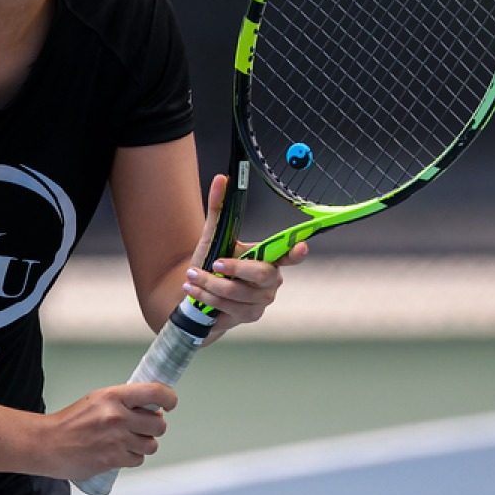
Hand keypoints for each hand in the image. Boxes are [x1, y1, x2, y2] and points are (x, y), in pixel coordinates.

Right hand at [39, 381, 176, 479]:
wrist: (47, 444)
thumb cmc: (70, 422)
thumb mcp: (97, 400)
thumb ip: (124, 402)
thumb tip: (153, 408)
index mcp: (113, 396)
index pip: (155, 392)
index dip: (169, 398)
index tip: (170, 403)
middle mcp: (117, 416)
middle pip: (159, 424)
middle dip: (153, 427)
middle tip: (142, 427)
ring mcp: (116, 439)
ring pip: (151, 445)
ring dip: (144, 444)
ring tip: (127, 441)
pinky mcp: (113, 459)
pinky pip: (138, 460)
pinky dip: (131, 458)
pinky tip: (118, 452)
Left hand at [182, 174, 308, 340]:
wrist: (195, 294)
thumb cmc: (211, 263)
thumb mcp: (213, 236)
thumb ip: (219, 209)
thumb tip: (222, 178)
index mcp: (269, 257)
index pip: (289, 254)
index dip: (298, 251)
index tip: (302, 246)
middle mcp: (271, 280)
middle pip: (263, 274)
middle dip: (235, 268)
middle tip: (213, 263)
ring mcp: (262, 300)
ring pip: (238, 292)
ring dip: (210, 284)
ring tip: (192, 275)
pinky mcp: (249, 316)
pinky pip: (228, 307)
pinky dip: (207, 297)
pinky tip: (194, 290)